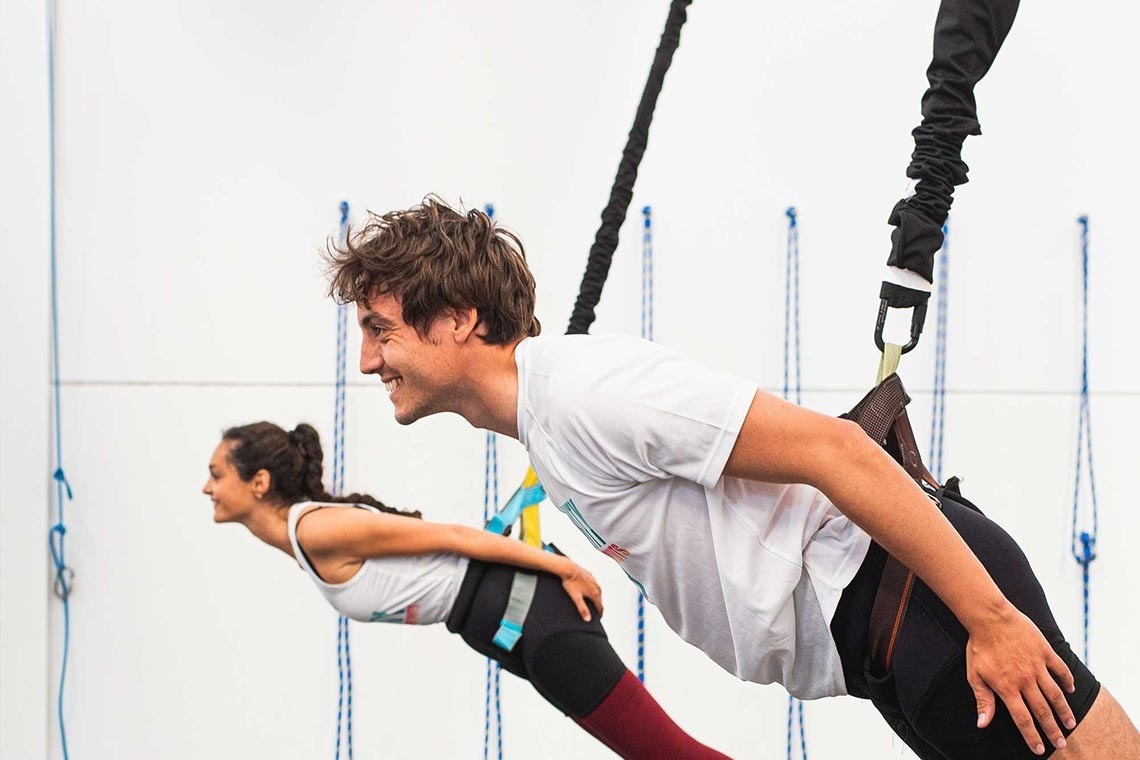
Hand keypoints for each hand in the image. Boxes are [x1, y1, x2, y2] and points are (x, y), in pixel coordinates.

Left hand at [560, 564, 602, 621]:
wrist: (568, 568)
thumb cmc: (571, 583)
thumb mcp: (576, 598)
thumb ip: (582, 609)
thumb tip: (588, 619)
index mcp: (595, 593)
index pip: (600, 607)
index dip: (599, 614)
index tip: (598, 618)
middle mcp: (597, 587)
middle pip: (600, 600)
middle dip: (598, 606)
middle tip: (595, 612)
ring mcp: (594, 581)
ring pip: (597, 592)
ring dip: (596, 598)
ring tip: (592, 603)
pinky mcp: (590, 576)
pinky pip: (594, 585)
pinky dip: (592, 590)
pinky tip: (587, 591)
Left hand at [967, 604, 1076, 754]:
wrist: (989, 617)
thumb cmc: (979, 646)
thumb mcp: (974, 675)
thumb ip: (983, 700)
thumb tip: (982, 723)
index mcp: (1007, 687)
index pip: (1023, 719)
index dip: (1032, 736)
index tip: (1040, 748)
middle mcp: (1025, 679)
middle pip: (1042, 710)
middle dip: (1052, 729)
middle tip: (1061, 742)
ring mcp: (1037, 665)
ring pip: (1055, 693)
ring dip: (1064, 710)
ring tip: (1070, 723)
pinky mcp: (1044, 651)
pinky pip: (1061, 669)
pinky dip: (1067, 680)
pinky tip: (1070, 689)